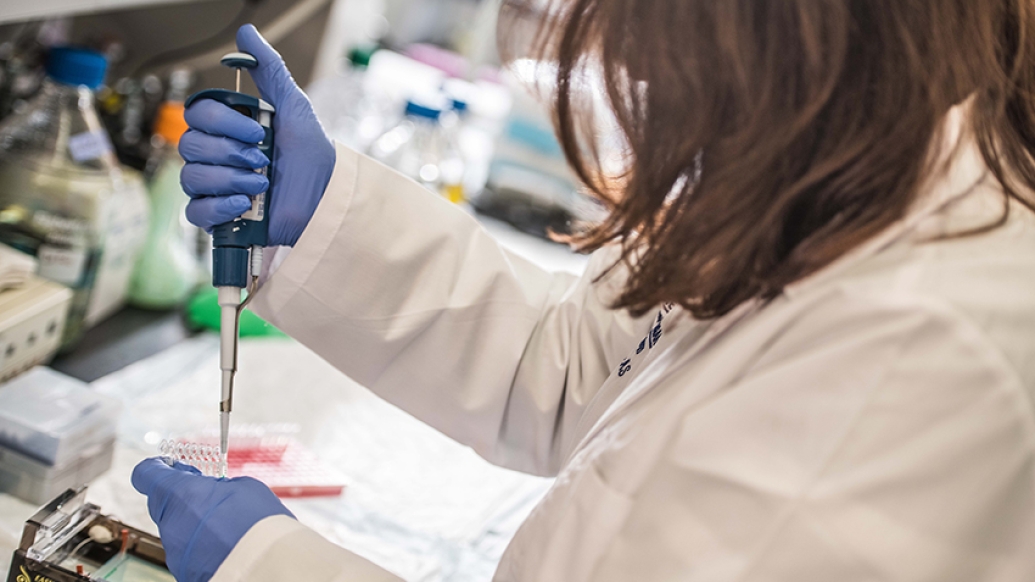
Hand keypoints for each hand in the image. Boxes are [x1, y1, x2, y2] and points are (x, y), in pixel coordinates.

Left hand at [131, 457, 293, 581]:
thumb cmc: (256, 524)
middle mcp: (169, 524)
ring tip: (229, 526)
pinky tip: (228, 544)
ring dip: (197, 524)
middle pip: (165, 504)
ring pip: (179, 530)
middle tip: (214, 496)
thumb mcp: (244, 487)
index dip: (158, 468)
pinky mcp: (184, 572)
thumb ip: (220, 487)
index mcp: (178, 494)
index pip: (146, 474)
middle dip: (186, 498)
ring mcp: (174, 552)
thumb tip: (216, 492)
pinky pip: (190, 552)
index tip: (172, 467)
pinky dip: (205, 546)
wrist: (264, 568)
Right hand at [179, 24, 335, 245]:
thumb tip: (247, 33)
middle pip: (189, 145)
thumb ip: (269, 70)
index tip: (257, 131)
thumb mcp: (294, 107)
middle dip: (229, 152)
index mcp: (228, 129)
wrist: (326, 199)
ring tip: (262, 185)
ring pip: (191, 177)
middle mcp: (218, 155)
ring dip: (229, 179)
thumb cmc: (312, 156)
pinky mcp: (220, 217)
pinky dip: (218, 207)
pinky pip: (195, 212)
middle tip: (262, 159)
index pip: (196, 115)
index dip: (222, 123)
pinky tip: (244, 204)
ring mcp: (216, 186)